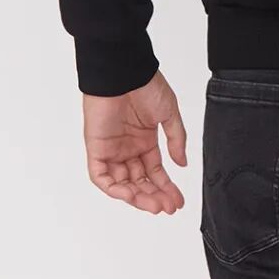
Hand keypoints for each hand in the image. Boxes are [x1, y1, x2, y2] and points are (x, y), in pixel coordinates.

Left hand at [82, 69, 187, 213]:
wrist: (124, 72)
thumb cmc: (146, 85)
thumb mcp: (169, 113)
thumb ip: (176, 140)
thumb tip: (182, 164)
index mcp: (145, 140)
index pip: (155, 171)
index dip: (166, 187)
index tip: (178, 201)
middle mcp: (128, 148)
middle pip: (140, 181)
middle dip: (154, 196)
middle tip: (168, 207)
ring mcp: (112, 149)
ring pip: (122, 183)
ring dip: (137, 196)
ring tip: (154, 204)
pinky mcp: (96, 148)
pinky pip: (102, 176)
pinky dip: (114, 188)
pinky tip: (131, 194)